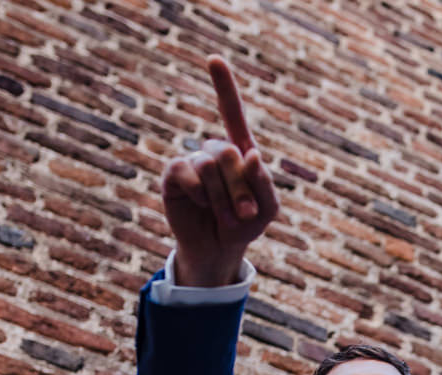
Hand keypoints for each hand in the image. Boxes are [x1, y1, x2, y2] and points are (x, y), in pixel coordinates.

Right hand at [161, 56, 279, 286]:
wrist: (217, 249)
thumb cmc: (245, 225)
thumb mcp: (267, 209)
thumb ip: (265, 183)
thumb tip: (251, 154)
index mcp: (240, 151)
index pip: (232, 113)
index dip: (223, 86)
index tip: (213, 59)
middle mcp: (214, 151)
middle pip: (228, 151)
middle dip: (241, 187)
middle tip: (245, 213)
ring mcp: (193, 162)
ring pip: (210, 164)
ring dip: (223, 197)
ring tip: (228, 217)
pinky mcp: (173, 176)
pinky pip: (187, 172)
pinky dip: (201, 193)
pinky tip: (201, 204)